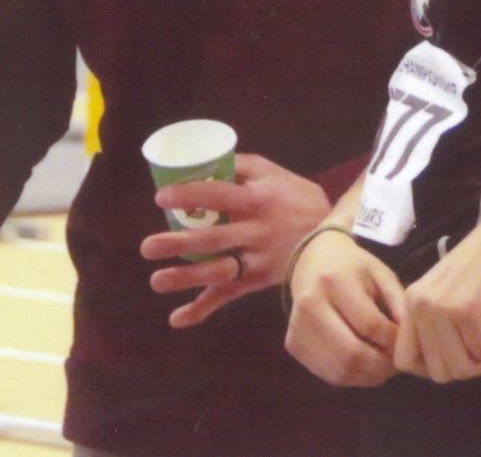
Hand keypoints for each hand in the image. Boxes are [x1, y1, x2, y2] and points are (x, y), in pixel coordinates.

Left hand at [140, 153, 331, 327]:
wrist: (333, 237)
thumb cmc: (298, 199)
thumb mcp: (275, 174)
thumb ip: (243, 166)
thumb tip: (207, 161)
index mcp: (257, 200)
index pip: (218, 195)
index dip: (188, 195)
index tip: (161, 198)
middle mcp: (255, 231)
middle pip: (212, 238)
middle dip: (178, 244)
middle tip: (147, 247)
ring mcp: (256, 260)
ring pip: (218, 271)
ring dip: (186, 279)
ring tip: (157, 281)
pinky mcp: (256, 281)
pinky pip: (228, 296)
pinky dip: (202, 310)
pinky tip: (177, 319)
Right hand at [285, 229, 406, 386]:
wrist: (313, 262)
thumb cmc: (354, 269)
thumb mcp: (381, 274)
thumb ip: (399, 304)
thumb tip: (412, 341)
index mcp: (335, 280)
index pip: (369, 324)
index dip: (392, 341)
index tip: (406, 345)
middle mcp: (311, 304)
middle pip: (352, 352)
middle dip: (382, 365)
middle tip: (397, 365)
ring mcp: (298, 327)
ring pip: (340, 369)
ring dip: (368, 376)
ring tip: (383, 368)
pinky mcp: (293, 344)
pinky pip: (327, 373)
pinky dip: (351, 378)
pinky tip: (364, 368)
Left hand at [393, 210, 480, 383]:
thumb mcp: (448, 292)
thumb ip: (435, 324)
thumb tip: (437, 369)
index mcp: (412, 301)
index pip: (404, 360)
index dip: (433, 369)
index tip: (460, 357)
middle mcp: (421, 305)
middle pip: (437, 371)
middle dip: (468, 369)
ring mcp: (443, 308)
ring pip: (460, 368)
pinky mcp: (469, 311)